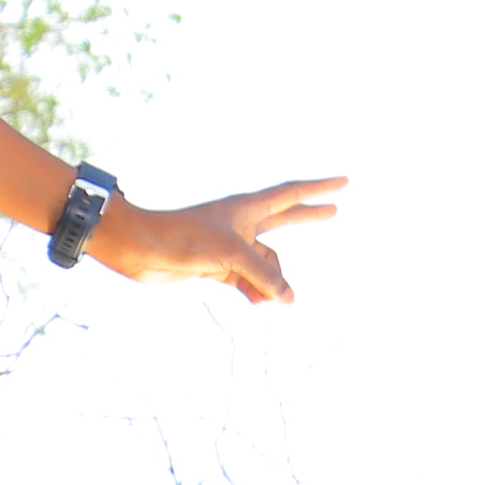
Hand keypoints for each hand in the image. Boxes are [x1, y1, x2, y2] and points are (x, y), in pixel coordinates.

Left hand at [85, 175, 347, 303]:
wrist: (139, 249)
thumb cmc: (182, 238)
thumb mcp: (231, 254)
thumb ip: (265, 275)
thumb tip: (289, 298)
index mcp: (246, 207)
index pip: (291, 194)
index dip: (319, 189)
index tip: (344, 181)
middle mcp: (240, 223)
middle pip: (284, 219)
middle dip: (309, 218)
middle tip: (336, 209)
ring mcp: (228, 245)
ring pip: (267, 264)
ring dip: (271, 282)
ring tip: (264, 298)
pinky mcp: (216, 266)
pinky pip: (250, 281)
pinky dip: (255, 292)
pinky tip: (255, 303)